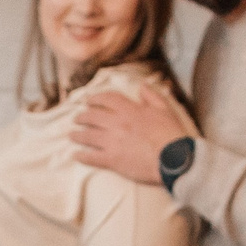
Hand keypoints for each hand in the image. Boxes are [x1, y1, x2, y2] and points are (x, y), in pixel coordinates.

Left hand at [71, 85, 195, 187]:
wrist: (174, 159)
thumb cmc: (172, 135)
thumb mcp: (165, 110)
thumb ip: (152, 96)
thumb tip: (142, 86)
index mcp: (130, 110)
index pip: (107, 99)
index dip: (95, 98)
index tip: (88, 101)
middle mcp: (118, 123)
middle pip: (93, 116)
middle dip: (82, 116)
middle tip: (76, 119)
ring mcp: (113, 142)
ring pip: (88, 135)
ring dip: (77, 135)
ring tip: (71, 135)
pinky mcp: (112, 160)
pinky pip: (92, 157)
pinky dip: (82, 156)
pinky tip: (75, 156)